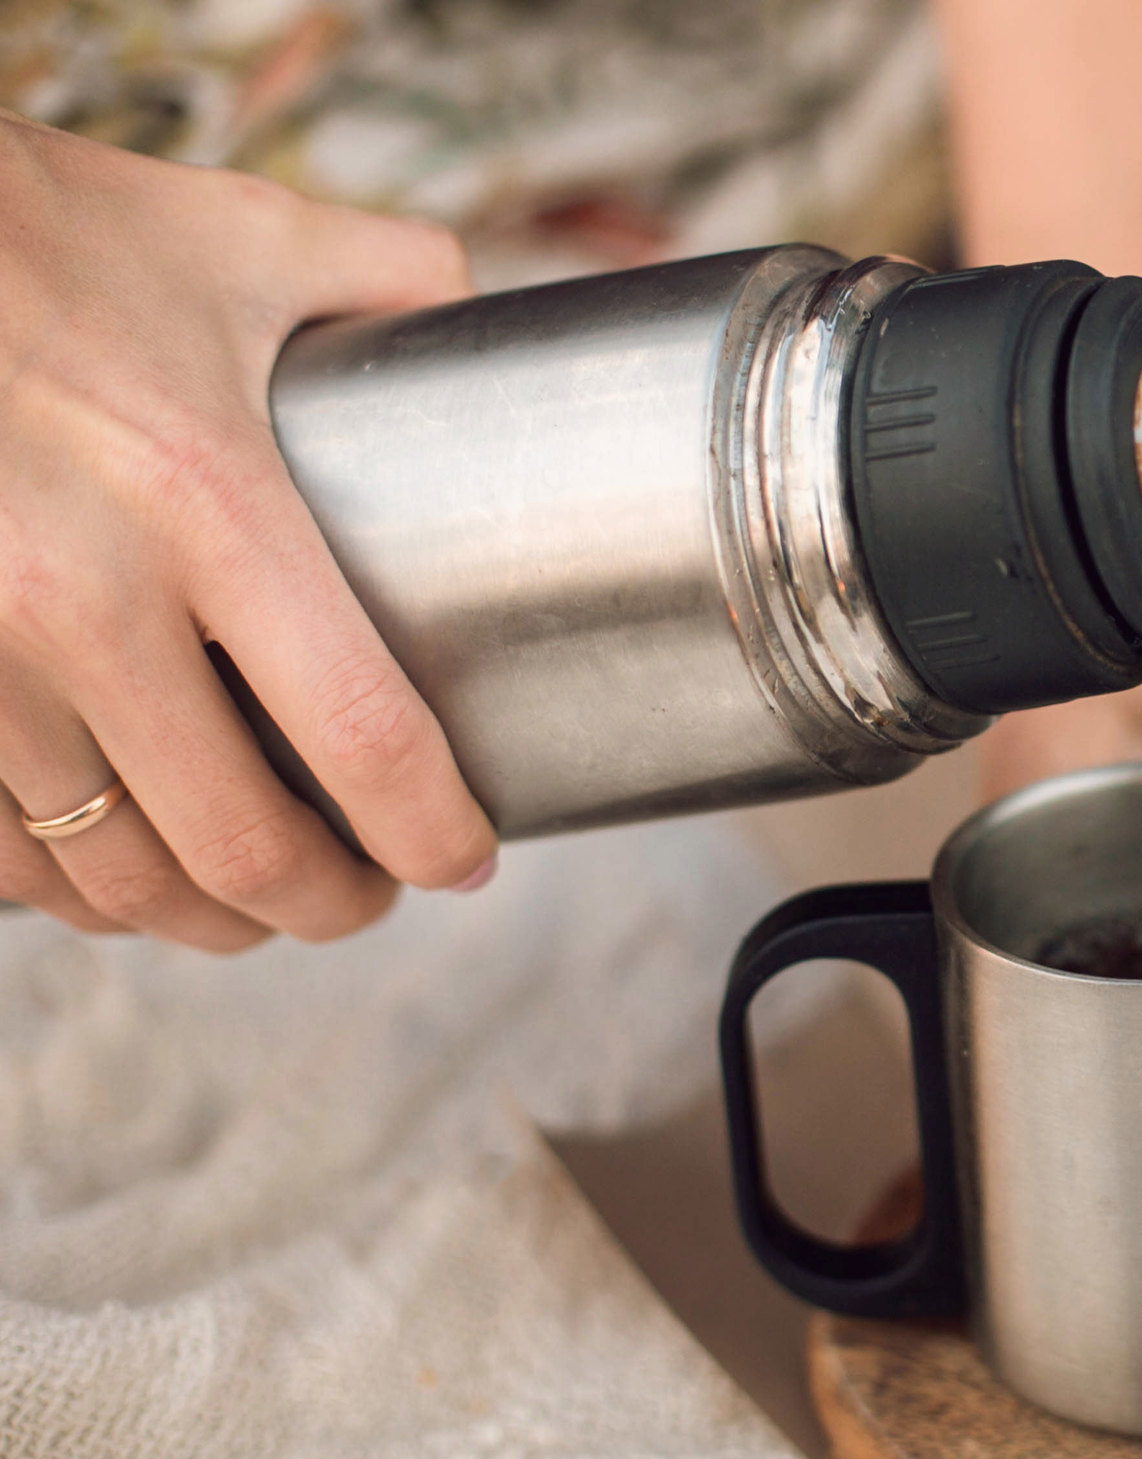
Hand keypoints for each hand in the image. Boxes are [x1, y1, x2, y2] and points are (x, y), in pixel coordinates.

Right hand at [0, 115, 495, 950]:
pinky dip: (71, 885)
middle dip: (324, 903)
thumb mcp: (236, 236)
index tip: (464, 862)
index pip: (360, 734)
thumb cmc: (43, 234)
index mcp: (206, 501)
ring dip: (200, 918)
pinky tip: (120, 875)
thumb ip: (379, 276)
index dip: (429, 834)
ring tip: (254, 904)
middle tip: (365, 897)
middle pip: (236, 844)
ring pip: (107, 869)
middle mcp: (79, 595)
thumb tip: (474, 305)